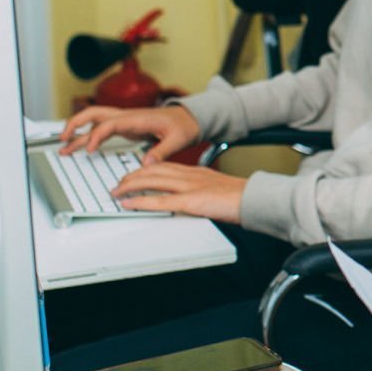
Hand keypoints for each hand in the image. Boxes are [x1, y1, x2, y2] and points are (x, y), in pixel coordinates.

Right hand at [59, 103, 199, 162]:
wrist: (188, 117)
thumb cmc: (183, 126)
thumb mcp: (178, 139)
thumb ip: (162, 151)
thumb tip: (147, 162)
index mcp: (137, 118)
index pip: (109, 123)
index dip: (97, 135)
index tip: (90, 149)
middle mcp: (127, 116)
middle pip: (94, 113)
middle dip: (75, 123)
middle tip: (63, 139)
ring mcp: (124, 120)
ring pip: (94, 119)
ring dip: (78, 129)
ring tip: (64, 144)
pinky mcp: (125, 126)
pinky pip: (101, 128)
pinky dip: (89, 135)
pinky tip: (82, 146)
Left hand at [110, 163, 245, 223]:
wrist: (255, 198)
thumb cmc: (242, 198)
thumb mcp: (218, 189)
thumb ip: (203, 191)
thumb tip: (194, 201)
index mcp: (196, 172)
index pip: (164, 166)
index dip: (145, 169)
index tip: (134, 174)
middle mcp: (189, 175)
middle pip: (153, 170)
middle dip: (132, 176)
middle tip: (118, 184)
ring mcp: (189, 187)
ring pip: (151, 181)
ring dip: (130, 186)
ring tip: (116, 192)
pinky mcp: (190, 202)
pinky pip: (159, 201)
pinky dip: (140, 202)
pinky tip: (128, 204)